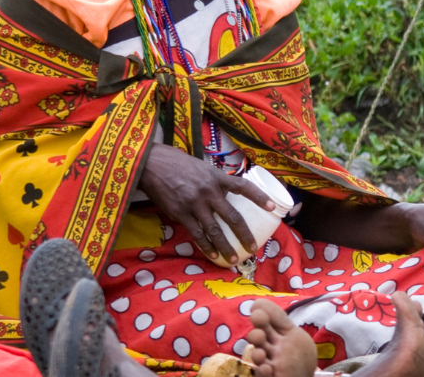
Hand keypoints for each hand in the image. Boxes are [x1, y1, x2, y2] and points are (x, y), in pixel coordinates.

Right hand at [138, 143, 274, 263]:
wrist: (151, 164)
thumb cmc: (175, 163)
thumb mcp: (200, 166)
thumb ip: (213, 180)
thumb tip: (224, 194)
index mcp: (216, 176)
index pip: (243, 186)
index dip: (259, 197)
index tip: (272, 207)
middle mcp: (208, 191)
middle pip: (232, 217)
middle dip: (244, 235)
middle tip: (253, 248)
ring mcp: (194, 203)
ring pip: (215, 230)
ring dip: (226, 247)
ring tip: (234, 260)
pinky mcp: (181, 213)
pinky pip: (197, 233)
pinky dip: (206, 246)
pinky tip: (213, 254)